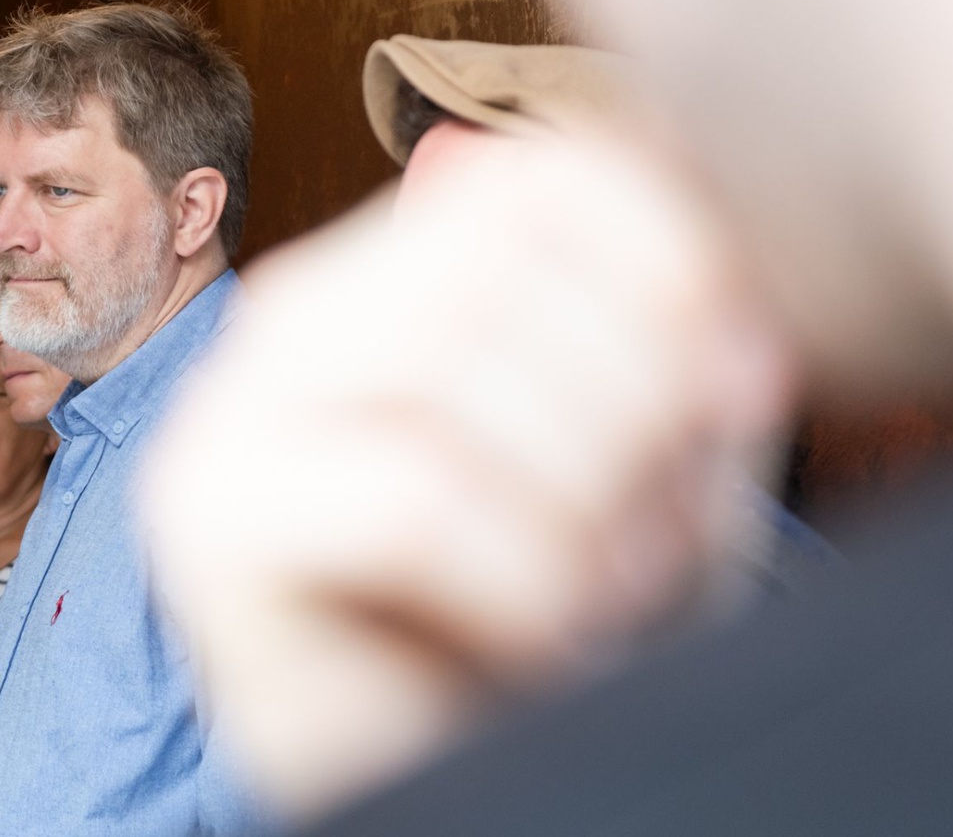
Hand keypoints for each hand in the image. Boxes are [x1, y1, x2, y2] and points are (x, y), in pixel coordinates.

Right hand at [143, 131, 792, 821]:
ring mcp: (233, 412)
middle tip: (681, 515)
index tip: (739, 380)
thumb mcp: (645, 471)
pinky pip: (410, 499)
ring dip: (584, 492)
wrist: (430, 772)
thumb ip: (676, 357)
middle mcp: (292, 320)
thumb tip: (720, 269)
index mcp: (391, 275)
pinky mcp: (213, 525)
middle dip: (633, 392)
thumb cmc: (536, 613)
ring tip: (621, 588)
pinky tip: (546, 638)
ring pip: (443, 365)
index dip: (667, 258)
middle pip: (493, 263)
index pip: (535, 178)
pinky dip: (521, 576)